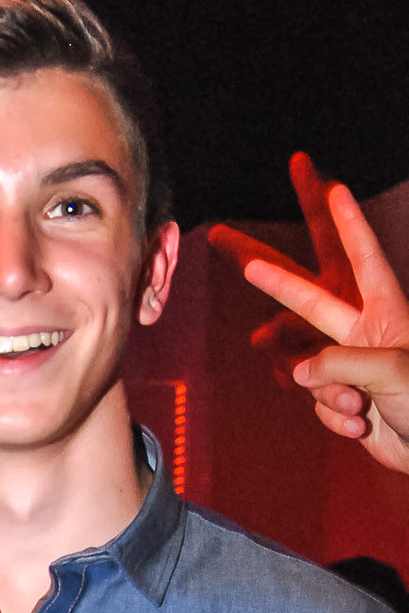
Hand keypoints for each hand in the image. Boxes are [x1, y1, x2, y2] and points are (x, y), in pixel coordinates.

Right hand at [210, 154, 408, 474]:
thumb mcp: (390, 371)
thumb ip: (339, 363)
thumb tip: (297, 371)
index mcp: (385, 312)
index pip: (361, 258)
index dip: (347, 223)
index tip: (333, 185)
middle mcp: (360, 331)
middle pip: (303, 291)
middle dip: (263, 268)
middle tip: (222, 237)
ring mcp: (345, 365)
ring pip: (303, 365)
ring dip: (324, 391)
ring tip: (356, 408)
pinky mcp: (338, 398)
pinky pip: (315, 402)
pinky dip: (334, 418)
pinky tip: (362, 427)